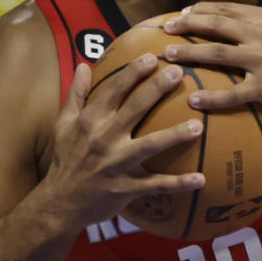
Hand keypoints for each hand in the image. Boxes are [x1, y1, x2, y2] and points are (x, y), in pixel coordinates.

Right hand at [42, 58, 204, 229]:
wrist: (60, 202)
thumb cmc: (66, 158)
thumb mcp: (63, 123)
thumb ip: (76, 93)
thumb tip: (85, 65)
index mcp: (90, 121)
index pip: (113, 90)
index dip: (133, 72)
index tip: (153, 57)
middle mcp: (104, 139)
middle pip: (135, 109)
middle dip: (157, 89)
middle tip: (179, 73)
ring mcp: (116, 164)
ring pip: (150, 145)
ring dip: (175, 135)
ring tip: (198, 124)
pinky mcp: (126, 188)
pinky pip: (156, 185)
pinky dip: (178, 183)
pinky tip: (201, 179)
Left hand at [163, 3, 261, 121]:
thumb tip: (236, 21)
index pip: (226, 10)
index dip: (199, 10)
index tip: (179, 15)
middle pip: (217, 24)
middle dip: (187, 24)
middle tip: (164, 30)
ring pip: (219, 53)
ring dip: (190, 54)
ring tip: (169, 58)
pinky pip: (234, 93)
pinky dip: (212, 97)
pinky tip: (193, 101)